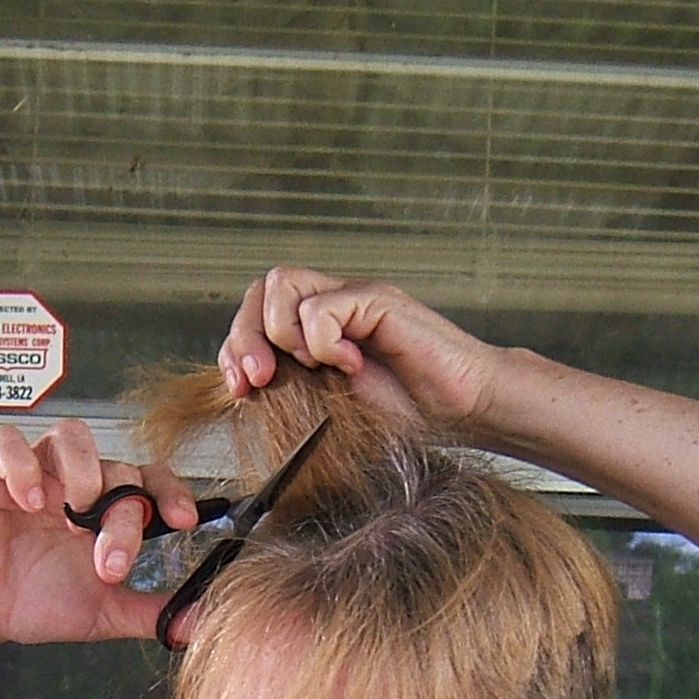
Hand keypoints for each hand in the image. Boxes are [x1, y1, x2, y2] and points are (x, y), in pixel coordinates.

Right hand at [0, 419, 200, 650]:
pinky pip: (8, 443)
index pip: (151, 478)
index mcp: (108, 508)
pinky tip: (29, 500)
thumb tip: (199, 623)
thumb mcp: (105, 613)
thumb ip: (152, 611)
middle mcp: (77, 483)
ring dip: (83, 472)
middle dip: (121, 517)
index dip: (172, 491)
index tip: (184, 520)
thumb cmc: (37, 601)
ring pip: (72, 437)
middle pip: (117, 469)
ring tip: (74, 517)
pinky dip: (23, 466)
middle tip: (109, 563)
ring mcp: (38, 472)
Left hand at [220, 268, 508, 433]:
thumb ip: (293, 389)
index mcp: (316, 330)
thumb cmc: (408, 414)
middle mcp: (333, 305)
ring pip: (284, 283)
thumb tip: (245, 391)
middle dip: (245, 338)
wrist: (464, 411)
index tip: (241, 389)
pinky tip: (352, 366)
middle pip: (262, 290)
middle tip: (258, 381)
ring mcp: (355, 299)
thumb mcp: (330, 408)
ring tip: (314, 368)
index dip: (235, 346)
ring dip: (282, 332)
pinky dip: (326, 341)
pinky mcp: (379, 301)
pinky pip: (326, 306)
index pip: (254, 313)